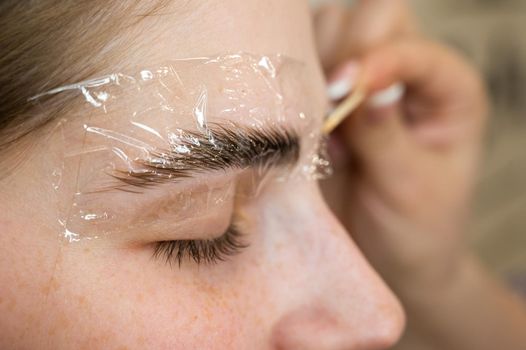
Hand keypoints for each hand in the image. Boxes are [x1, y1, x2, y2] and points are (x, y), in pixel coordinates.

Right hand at [315, 0, 487, 292]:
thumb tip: (364, 87)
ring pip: (328, 33)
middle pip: (368, 19)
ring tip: (319, 125)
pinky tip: (304, 133)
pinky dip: (291, 90)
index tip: (346, 89)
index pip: (410, 43)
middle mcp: (403, 75)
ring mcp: (358, 85)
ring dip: (313, 69)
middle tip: (330, 106)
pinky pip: (299, 69)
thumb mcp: (410, 187)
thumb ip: (385, 136)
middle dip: (343, 54)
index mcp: (447, 89)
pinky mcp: (323, 102)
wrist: (389, 258)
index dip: (379, 58)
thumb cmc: (417, 227)